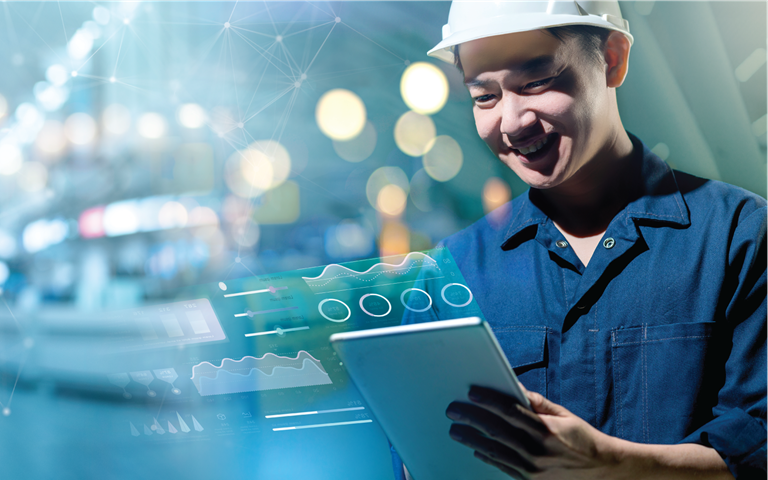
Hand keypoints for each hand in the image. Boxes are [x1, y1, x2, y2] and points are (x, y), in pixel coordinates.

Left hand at [446, 386, 619, 478]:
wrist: (602, 471)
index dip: (488, 400)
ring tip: (455, 430)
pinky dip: (487, 456)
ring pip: (494, 451)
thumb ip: (537, 402)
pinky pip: (503, 467)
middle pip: (495, 431)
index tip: (471, 392)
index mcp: (545, 430)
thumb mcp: (564, 415)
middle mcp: (537, 450)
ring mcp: (532, 469)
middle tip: (453, 410)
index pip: (509, 411)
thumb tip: (514, 387)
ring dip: (471, 439)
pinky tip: (475, 448)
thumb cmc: (582, 438)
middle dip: (471, 418)